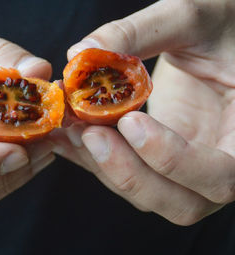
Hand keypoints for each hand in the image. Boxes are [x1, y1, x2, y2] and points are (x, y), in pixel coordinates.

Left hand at [52, 0, 234, 224]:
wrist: (218, 41)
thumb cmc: (220, 27)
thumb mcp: (190, 19)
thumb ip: (139, 34)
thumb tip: (81, 52)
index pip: (221, 175)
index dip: (172, 158)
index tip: (130, 122)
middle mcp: (222, 163)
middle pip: (181, 203)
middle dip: (129, 173)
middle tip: (90, 133)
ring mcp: (189, 168)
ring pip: (148, 194)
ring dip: (105, 167)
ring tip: (73, 127)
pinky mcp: (159, 159)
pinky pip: (127, 174)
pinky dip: (95, 160)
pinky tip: (67, 135)